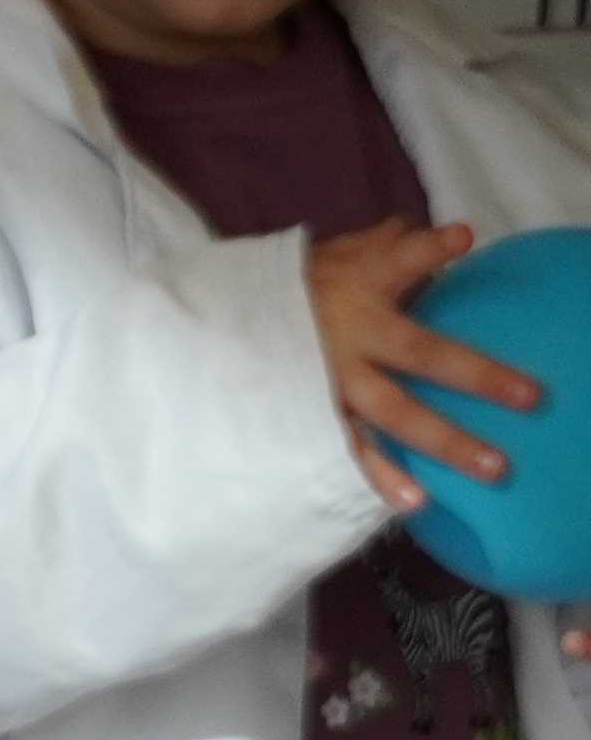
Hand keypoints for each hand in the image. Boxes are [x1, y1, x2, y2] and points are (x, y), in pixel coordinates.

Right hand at [315, 219, 539, 507]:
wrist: (209, 339)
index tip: (460, 239)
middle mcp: (348, 339)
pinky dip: (381, 478)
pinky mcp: (309, 423)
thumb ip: (384, 248)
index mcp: (355, 290)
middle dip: (476, 375)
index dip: (428, 250)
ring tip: (491, 467)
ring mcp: (329, 386)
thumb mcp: (331, 261)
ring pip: (393, 415)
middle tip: (530, 396)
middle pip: (419, 354)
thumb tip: (448, 237)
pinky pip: (350, 452)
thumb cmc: (290, 297)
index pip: (396, 261)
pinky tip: (415, 502)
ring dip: (443, 442)